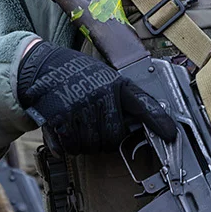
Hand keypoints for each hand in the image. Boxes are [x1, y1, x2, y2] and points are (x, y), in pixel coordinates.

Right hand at [15, 40, 175, 154]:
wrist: (39, 66)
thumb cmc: (74, 75)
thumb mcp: (101, 78)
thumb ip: (118, 99)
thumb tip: (138, 125)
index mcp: (114, 84)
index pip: (143, 104)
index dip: (159, 121)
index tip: (171, 134)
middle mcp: (100, 94)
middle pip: (114, 137)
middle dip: (105, 141)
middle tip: (94, 131)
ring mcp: (80, 105)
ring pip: (91, 145)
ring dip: (83, 144)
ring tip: (75, 126)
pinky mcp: (60, 116)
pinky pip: (69, 145)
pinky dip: (65, 145)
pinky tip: (62, 130)